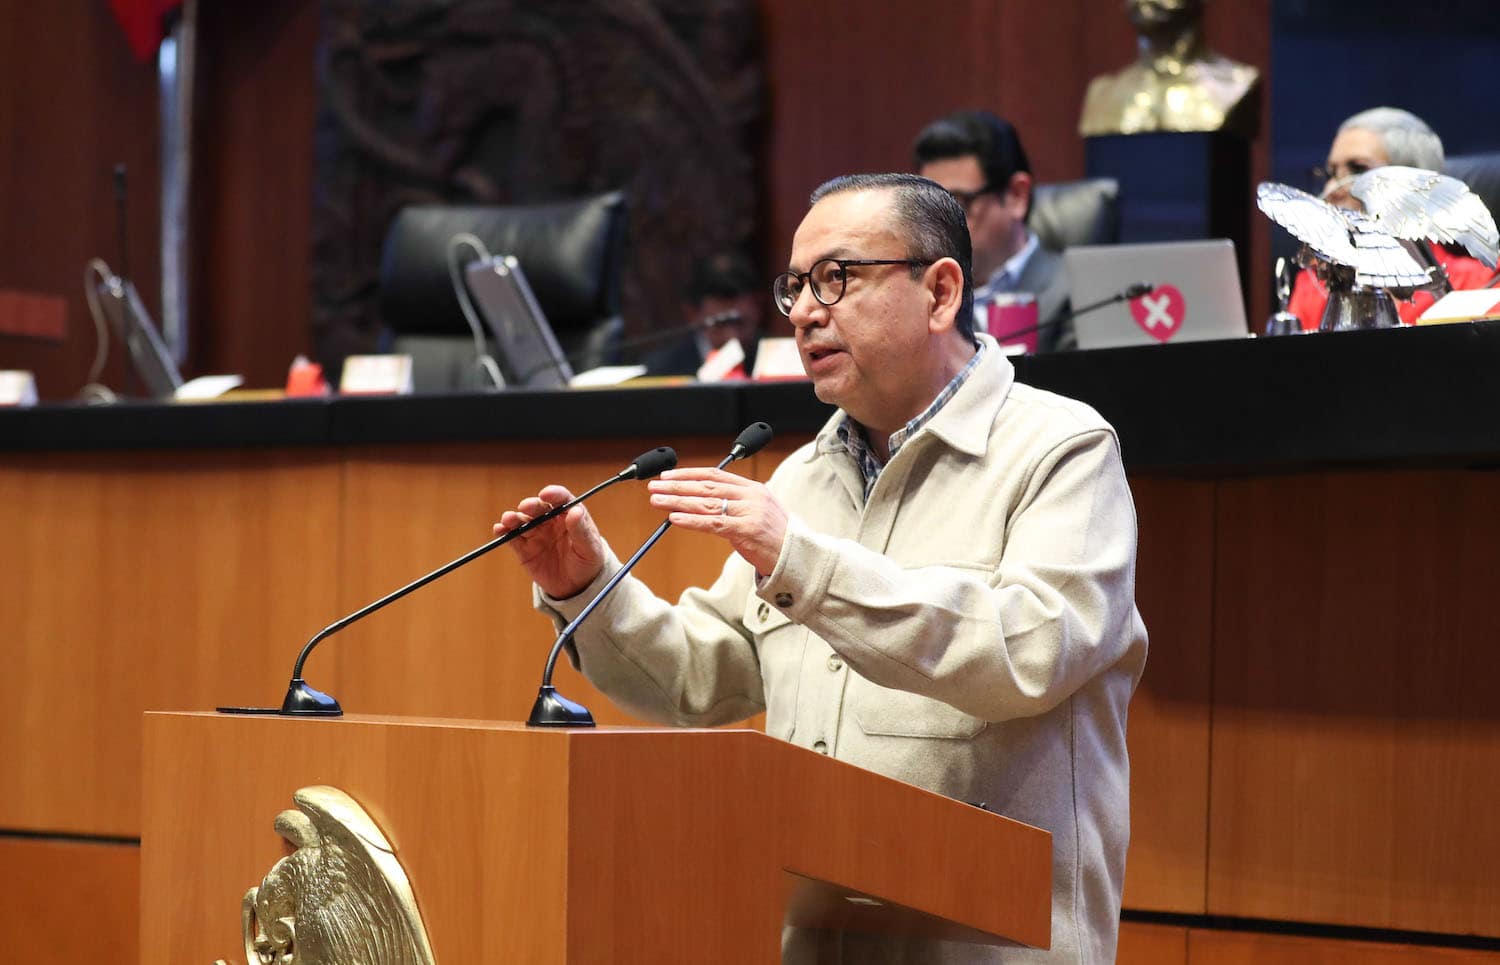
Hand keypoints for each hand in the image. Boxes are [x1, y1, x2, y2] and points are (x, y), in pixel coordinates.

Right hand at [493, 485, 608, 599]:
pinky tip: (499, 529)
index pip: (561, 499)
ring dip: (514, 518)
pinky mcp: (523, 549)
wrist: (576, 586)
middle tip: (526, 507)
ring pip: (522, 521)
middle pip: (538, 508)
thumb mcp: (589, 548)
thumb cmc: (587, 561)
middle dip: (531, 505)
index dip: (553, 494)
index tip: (546, 494)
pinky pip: (512, 538)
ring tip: (508, 519)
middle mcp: (550, 521)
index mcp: (568, 515)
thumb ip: (581, 530)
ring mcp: (535, 533)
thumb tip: (576, 512)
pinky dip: (504, 532)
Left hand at [648, 467, 787, 575]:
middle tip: (654, 485)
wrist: (799, 557)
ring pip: (705, 503)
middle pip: (706, 486)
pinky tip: (673, 518)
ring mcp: (749, 512)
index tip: (668, 476)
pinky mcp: (746, 531)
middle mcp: (751, 496)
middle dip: (676, 485)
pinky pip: (712, 524)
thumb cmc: (777, 538)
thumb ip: (739, 503)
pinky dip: (690, 520)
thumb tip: (708, 501)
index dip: (688, 474)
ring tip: (657, 500)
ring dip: (677, 501)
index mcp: (753, 488)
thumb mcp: (761, 512)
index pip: (715, 474)